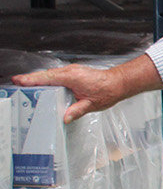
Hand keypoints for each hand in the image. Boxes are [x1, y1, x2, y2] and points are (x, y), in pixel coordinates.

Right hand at [11, 62, 136, 123]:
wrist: (119, 83)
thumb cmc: (108, 91)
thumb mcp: (92, 104)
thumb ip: (77, 110)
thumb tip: (65, 117)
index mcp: (72, 77)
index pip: (48, 78)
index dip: (32, 79)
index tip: (19, 81)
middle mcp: (70, 71)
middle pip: (45, 74)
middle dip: (30, 79)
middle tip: (16, 84)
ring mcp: (71, 71)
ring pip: (50, 74)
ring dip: (37, 79)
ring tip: (23, 86)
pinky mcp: (73, 73)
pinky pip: (56, 75)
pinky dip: (46, 79)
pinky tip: (41, 86)